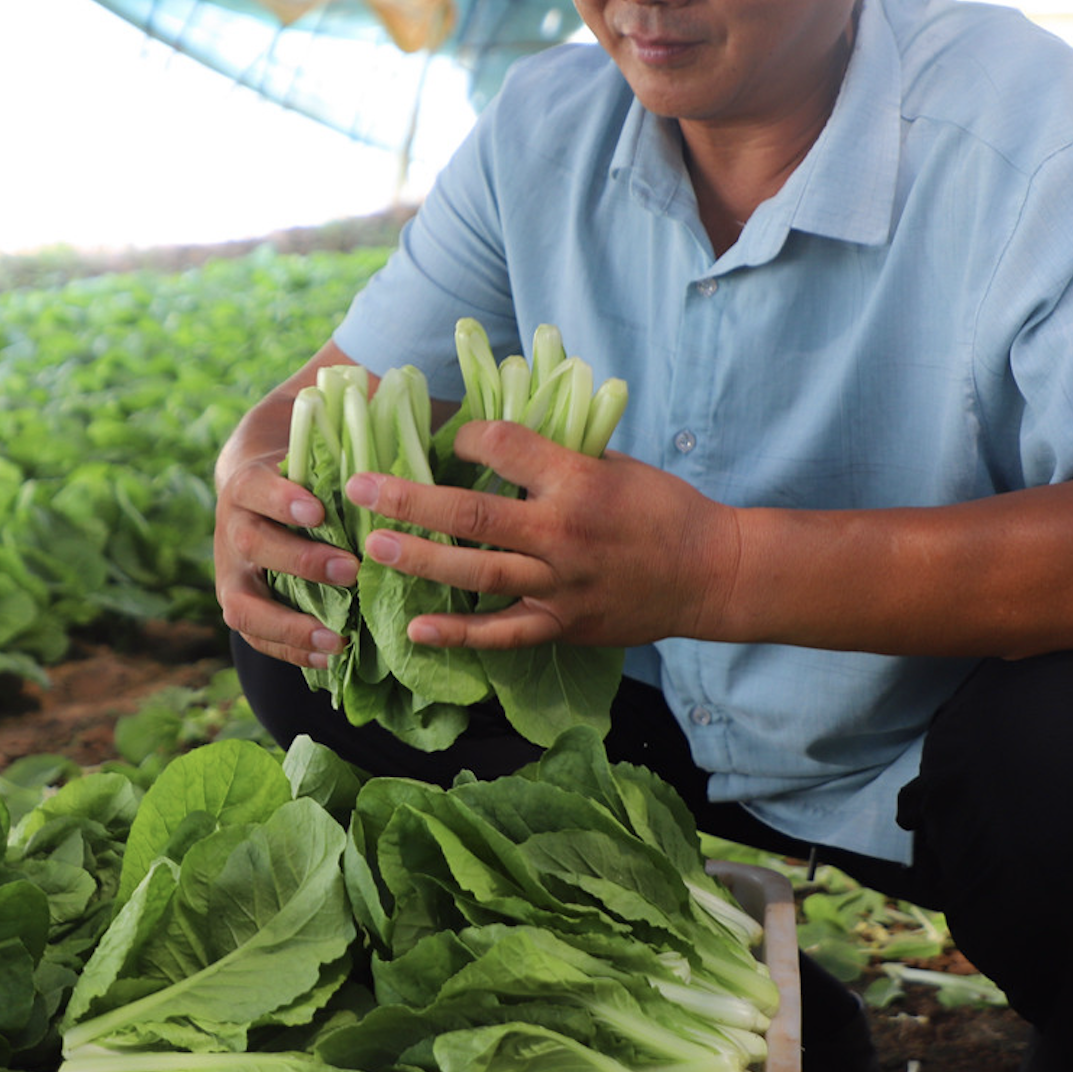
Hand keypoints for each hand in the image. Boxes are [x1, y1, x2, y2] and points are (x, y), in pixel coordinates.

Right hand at [212, 414, 358, 671]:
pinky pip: (256, 635)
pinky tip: (329, 658)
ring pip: (244, 604)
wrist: (252, 482)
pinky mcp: (240, 601)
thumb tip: (419, 425)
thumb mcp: (317, 443)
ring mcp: (230, 570)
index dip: (281, 499)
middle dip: (301, 560)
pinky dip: (290, 650)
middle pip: (253, 545)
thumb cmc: (305, 462)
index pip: (255, 488)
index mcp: (248, 481)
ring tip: (336, 639)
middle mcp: (231, 527)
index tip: (318, 508)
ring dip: (290, 624)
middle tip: (351, 569)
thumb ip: (351, 442)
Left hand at [341, 418, 737, 652]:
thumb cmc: (664, 509)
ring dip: (419, 560)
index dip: (470, 438)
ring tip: (373, 547)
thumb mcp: (616, 464)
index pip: (505, 447)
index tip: (452, 439)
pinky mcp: (563, 624)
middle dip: (410, 501)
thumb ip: (557, 458)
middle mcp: (562, 535)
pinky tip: (416, 627)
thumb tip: (499, 442)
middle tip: (361, 489)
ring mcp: (560, 585)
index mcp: (578, 482)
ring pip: (477, 575)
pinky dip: (458, 632)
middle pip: (472, 516)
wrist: (711, 573)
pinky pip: (502, 633)